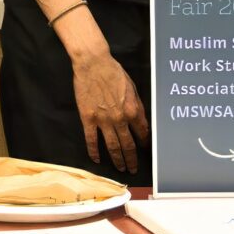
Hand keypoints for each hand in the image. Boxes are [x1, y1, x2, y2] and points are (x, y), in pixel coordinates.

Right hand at [69, 48, 149, 173]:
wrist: (93, 64)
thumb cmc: (114, 72)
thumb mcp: (133, 87)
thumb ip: (137, 106)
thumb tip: (141, 121)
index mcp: (134, 111)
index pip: (142, 133)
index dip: (144, 143)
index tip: (144, 150)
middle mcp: (120, 119)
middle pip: (128, 145)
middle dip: (132, 159)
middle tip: (133, 169)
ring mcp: (104, 121)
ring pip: (112, 146)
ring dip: (118, 159)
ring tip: (121, 169)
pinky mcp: (88, 119)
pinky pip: (91, 139)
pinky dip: (94, 151)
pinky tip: (97, 159)